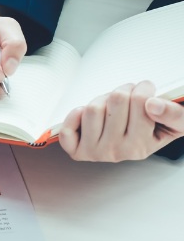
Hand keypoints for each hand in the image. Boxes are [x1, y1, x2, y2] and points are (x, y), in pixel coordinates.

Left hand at [59, 81, 183, 161]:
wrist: (137, 142)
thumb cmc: (155, 128)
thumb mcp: (178, 122)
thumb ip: (175, 114)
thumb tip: (152, 105)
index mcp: (142, 146)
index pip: (141, 101)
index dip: (144, 88)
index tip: (147, 91)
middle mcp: (119, 152)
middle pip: (116, 100)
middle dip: (123, 91)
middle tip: (128, 98)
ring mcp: (96, 152)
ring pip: (93, 108)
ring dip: (102, 99)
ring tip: (112, 106)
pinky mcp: (78, 151)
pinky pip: (67, 130)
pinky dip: (74, 116)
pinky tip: (86, 113)